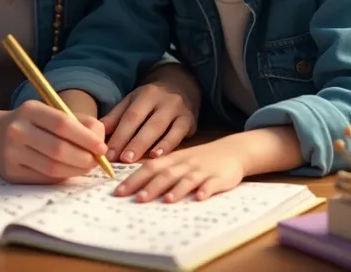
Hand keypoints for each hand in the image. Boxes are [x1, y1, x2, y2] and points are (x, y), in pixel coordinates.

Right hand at [0, 100, 106, 183]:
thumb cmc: (36, 124)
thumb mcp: (54, 113)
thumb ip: (82, 123)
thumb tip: (101, 144)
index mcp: (30, 110)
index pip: (62, 124)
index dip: (85, 138)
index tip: (102, 147)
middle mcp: (17, 130)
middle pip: (58, 149)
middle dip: (84, 158)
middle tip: (97, 161)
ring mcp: (11, 153)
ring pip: (52, 167)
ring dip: (76, 170)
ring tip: (87, 167)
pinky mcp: (10, 173)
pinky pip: (43, 179)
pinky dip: (62, 177)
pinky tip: (69, 171)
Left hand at [101, 64, 199, 162]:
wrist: (182, 86)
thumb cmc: (151, 99)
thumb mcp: (133, 101)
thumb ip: (116, 117)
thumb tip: (95, 134)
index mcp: (145, 94)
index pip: (131, 117)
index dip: (119, 136)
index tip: (108, 154)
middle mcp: (163, 100)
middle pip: (146, 123)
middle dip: (133, 143)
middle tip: (121, 160)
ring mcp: (178, 109)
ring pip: (161, 129)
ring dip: (147, 146)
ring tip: (135, 161)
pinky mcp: (189, 120)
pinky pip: (178, 134)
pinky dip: (167, 146)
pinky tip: (157, 157)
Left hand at [113, 138, 244, 202]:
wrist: (232, 150)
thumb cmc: (200, 159)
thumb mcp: (179, 160)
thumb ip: (160, 170)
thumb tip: (133, 185)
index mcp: (173, 159)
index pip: (150, 167)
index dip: (134, 179)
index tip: (119, 192)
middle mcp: (185, 163)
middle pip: (166, 174)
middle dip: (151, 187)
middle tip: (137, 199)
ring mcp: (202, 170)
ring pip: (187, 179)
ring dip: (177, 189)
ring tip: (166, 200)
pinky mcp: (219, 177)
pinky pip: (212, 184)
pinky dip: (206, 190)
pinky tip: (200, 198)